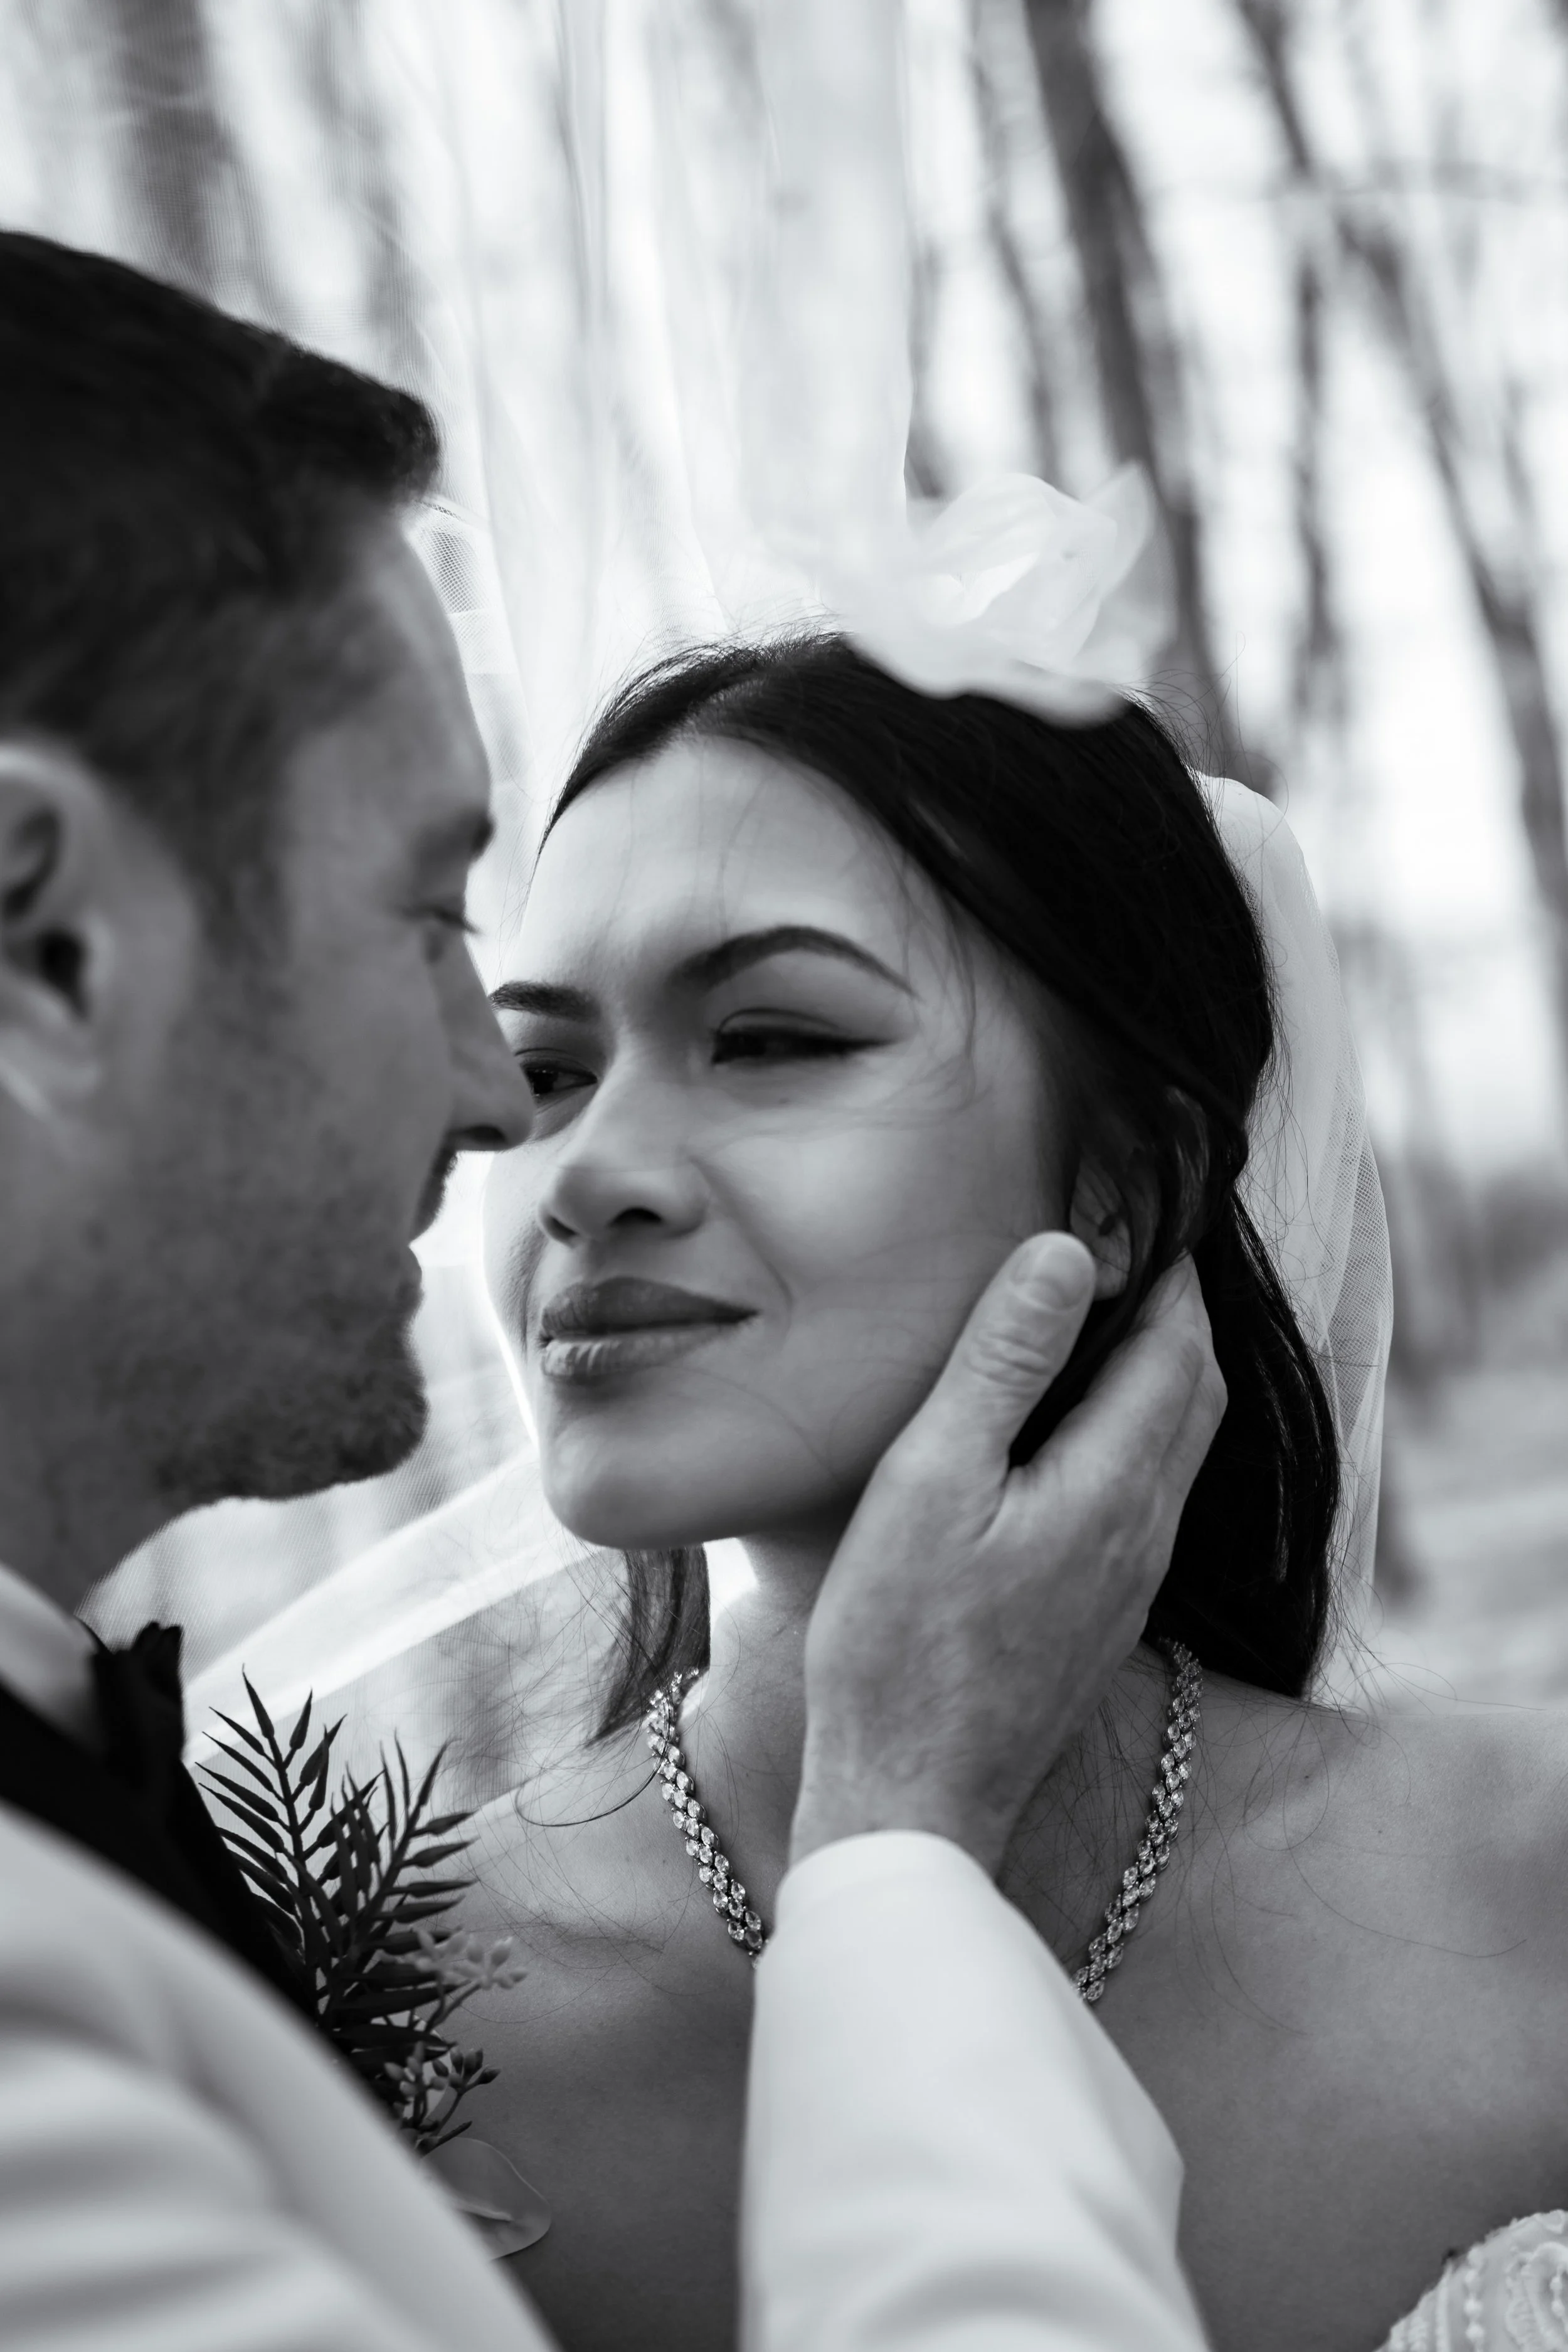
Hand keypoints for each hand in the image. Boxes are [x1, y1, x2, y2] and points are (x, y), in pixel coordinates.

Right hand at [791, 1236, 1224, 1877]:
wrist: (913, 1797)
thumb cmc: (900, 1641)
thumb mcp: (932, 1479)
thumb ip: (1002, 1365)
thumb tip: (1067, 1255)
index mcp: (1115, 1486)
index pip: (1179, 1345)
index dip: (1166, 1269)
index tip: (1136, 1208)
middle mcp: (1147, 1531)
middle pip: (1196, 1392)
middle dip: (1173, 1314)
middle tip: (1125, 1250)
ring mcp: (1131, 1581)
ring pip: (1176, 1447)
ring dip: (1158, 1374)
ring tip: (1098, 1322)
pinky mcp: (1102, 1616)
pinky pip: (1146, 1494)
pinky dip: (1132, 1432)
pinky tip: (1069, 1432)